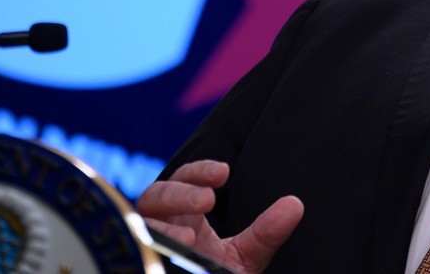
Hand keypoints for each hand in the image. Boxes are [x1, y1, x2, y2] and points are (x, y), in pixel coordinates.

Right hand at [137, 160, 303, 273]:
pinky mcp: (139, 259)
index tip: (225, 172)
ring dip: (162, 222)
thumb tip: (296, 204)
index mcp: (184, 216)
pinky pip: (134, 246)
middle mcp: (161, 225)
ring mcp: (146, 243)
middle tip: (207, 199)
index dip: (200, 171)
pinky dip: (148, 244)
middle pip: (157, 194)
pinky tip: (174, 249)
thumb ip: (266, 233)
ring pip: (140, 220)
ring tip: (188, 236)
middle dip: (181, 193)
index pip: (184, 178)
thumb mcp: (244, 257)